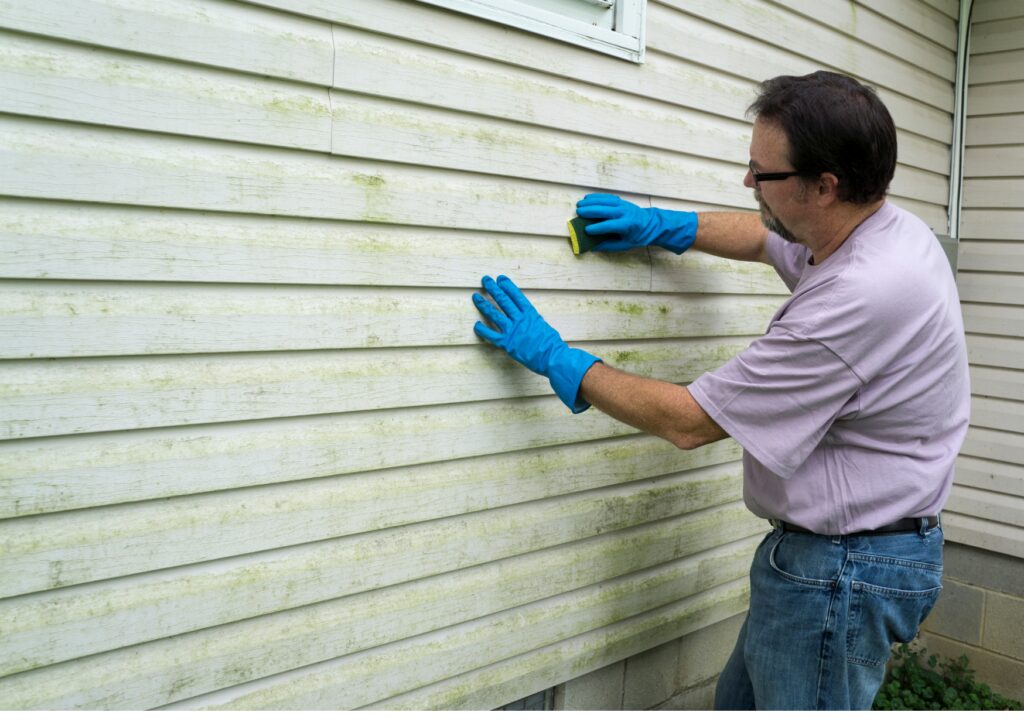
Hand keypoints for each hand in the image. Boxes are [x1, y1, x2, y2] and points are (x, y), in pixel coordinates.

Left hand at [472, 275, 599, 412]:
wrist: (552, 357)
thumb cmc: (552, 345)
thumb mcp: (544, 326)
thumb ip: (533, 320)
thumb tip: (528, 318)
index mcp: (531, 314)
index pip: (516, 296)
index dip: (507, 286)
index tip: (500, 278)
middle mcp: (520, 319)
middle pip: (504, 301)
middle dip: (493, 289)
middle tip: (485, 280)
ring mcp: (512, 331)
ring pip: (495, 314)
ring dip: (484, 304)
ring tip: (476, 296)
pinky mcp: (507, 343)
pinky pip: (491, 335)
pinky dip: (483, 330)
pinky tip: (476, 325)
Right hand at [575, 193, 697, 253]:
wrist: (651, 224)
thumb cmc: (637, 236)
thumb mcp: (625, 245)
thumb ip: (608, 246)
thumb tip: (592, 247)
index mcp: (626, 225)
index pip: (609, 226)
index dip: (598, 228)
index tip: (587, 230)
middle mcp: (624, 213)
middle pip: (605, 210)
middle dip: (591, 211)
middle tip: (579, 213)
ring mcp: (623, 205)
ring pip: (605, 201)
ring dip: (591, 202)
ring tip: (579, 205)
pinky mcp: (621, 201)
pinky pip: (607, 197)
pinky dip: (597, 197)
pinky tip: (587, 198)